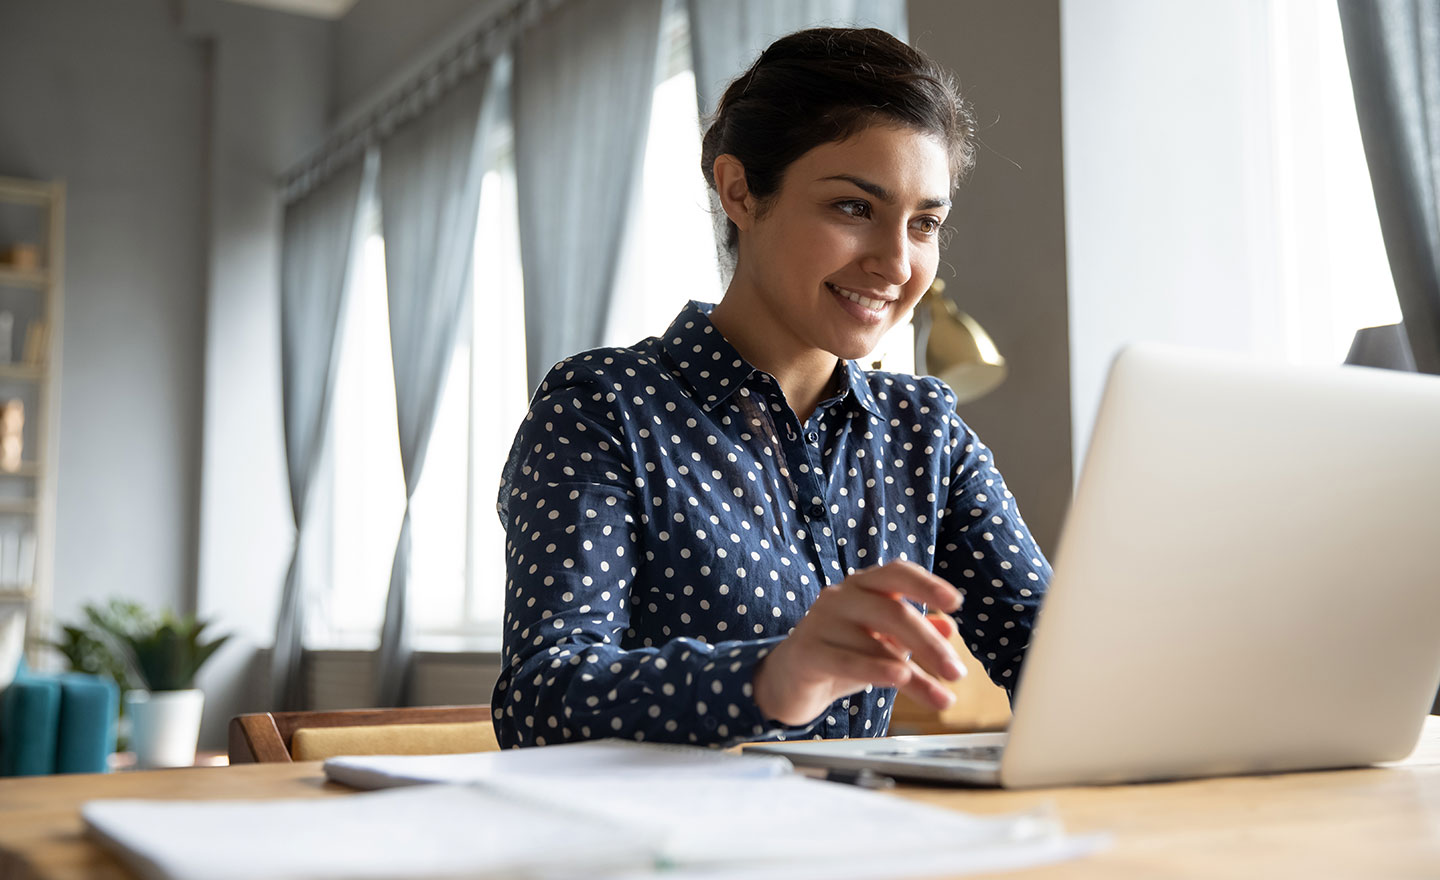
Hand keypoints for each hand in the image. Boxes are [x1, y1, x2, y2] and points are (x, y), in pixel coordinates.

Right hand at [751, 560, 966, 725]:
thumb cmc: (844, 653)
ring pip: (875, 643)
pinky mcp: (807, 651)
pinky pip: (848, 660)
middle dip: (930, 645)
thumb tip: (949, 628)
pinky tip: (901, 679)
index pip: (897, 573)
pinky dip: (877, 670)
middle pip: (893, 612)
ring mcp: (820, 622)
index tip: (956, 602)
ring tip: (941, 698)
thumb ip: (916, 635)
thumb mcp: (885, 643)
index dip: (927, 585)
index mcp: (863, 586)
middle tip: (957, 673)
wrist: (792, 679)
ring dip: (913, 675)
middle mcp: (840, 597)